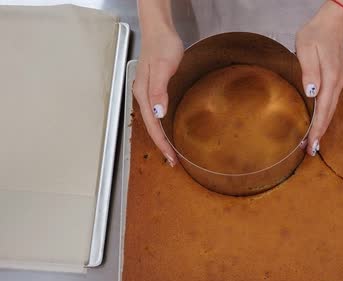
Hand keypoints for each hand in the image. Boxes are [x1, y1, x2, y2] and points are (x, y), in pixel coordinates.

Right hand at [133, 28, 182, 165]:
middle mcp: (143, 95)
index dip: (162, 143)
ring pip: (153, 121)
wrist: (160, 30)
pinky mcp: (154, 88)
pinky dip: (162, 126)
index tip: (171, 157)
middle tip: (172, 161)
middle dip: (161, 145)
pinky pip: (156, 113)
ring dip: (161, 137)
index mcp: (143, 93)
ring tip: (170, 151)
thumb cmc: (162, 45)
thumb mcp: (164, 67)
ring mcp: (147, 92)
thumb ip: (160, 90)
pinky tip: (168, 129)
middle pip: (151, 127)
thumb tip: (158, 113)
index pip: (153, 126)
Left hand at [295, 1, 342, 155]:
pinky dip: (324, 116)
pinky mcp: (335, 80)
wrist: (335, 22)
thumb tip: (312, 92)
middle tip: (310, 151)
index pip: (323, 109)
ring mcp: (338, 83)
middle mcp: (336, 84)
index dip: (317, 129)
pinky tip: (318, 122)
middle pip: (329, 114)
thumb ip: (309, 70)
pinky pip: (330, 103)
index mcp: (329, 78)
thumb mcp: (306, 47)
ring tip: (313, 142)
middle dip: (320, 134)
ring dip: (322, 127)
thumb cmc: (317, 33)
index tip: (311, 144)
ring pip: (330, 110)